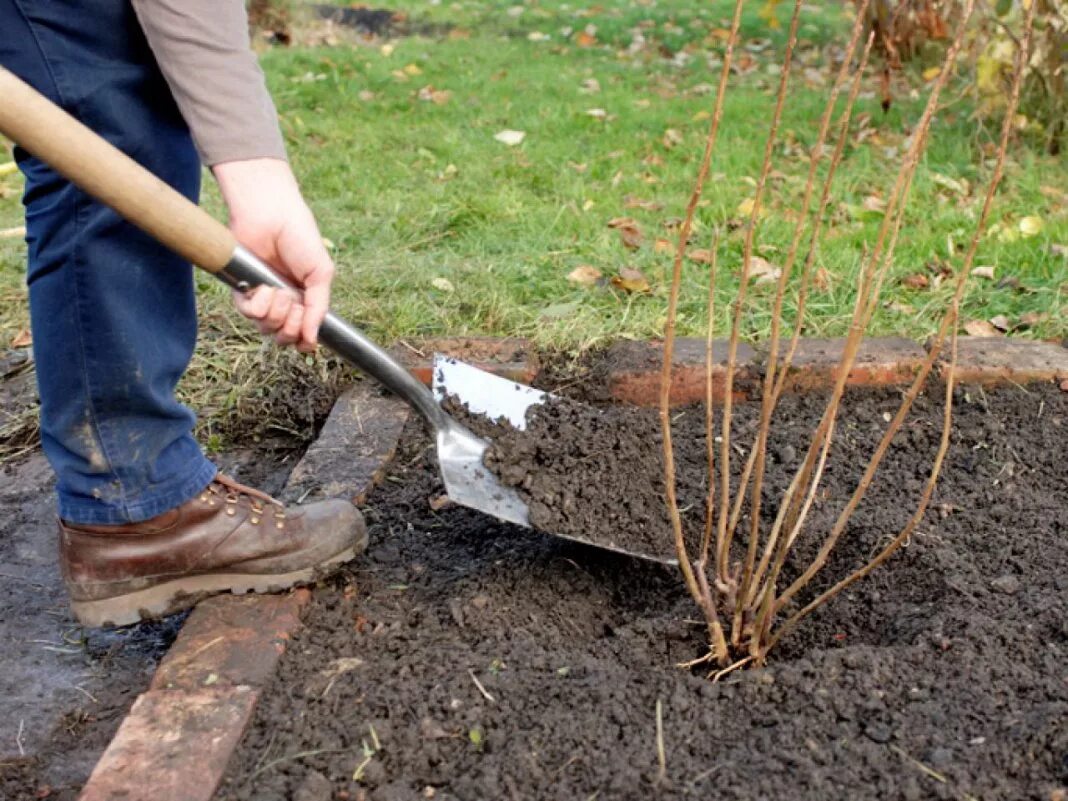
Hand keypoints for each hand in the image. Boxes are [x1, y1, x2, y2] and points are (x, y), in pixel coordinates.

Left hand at [212, 158, 333, 351]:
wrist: (271, 214)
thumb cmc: (300, 238)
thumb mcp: (321, 274)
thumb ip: (319, 308)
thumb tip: (313, 339)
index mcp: (306, 299)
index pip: (303, 335)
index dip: (304, 341)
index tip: (307, 336)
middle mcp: (284, 301)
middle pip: (284, 337)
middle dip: (291, 327)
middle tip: (294, 306)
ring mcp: (263, 297)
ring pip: (266, 328)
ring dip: (276, 313)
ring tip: (279, 291)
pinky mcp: (242, 289)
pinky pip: (248, 313)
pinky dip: (258, 304)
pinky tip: (264, 288)